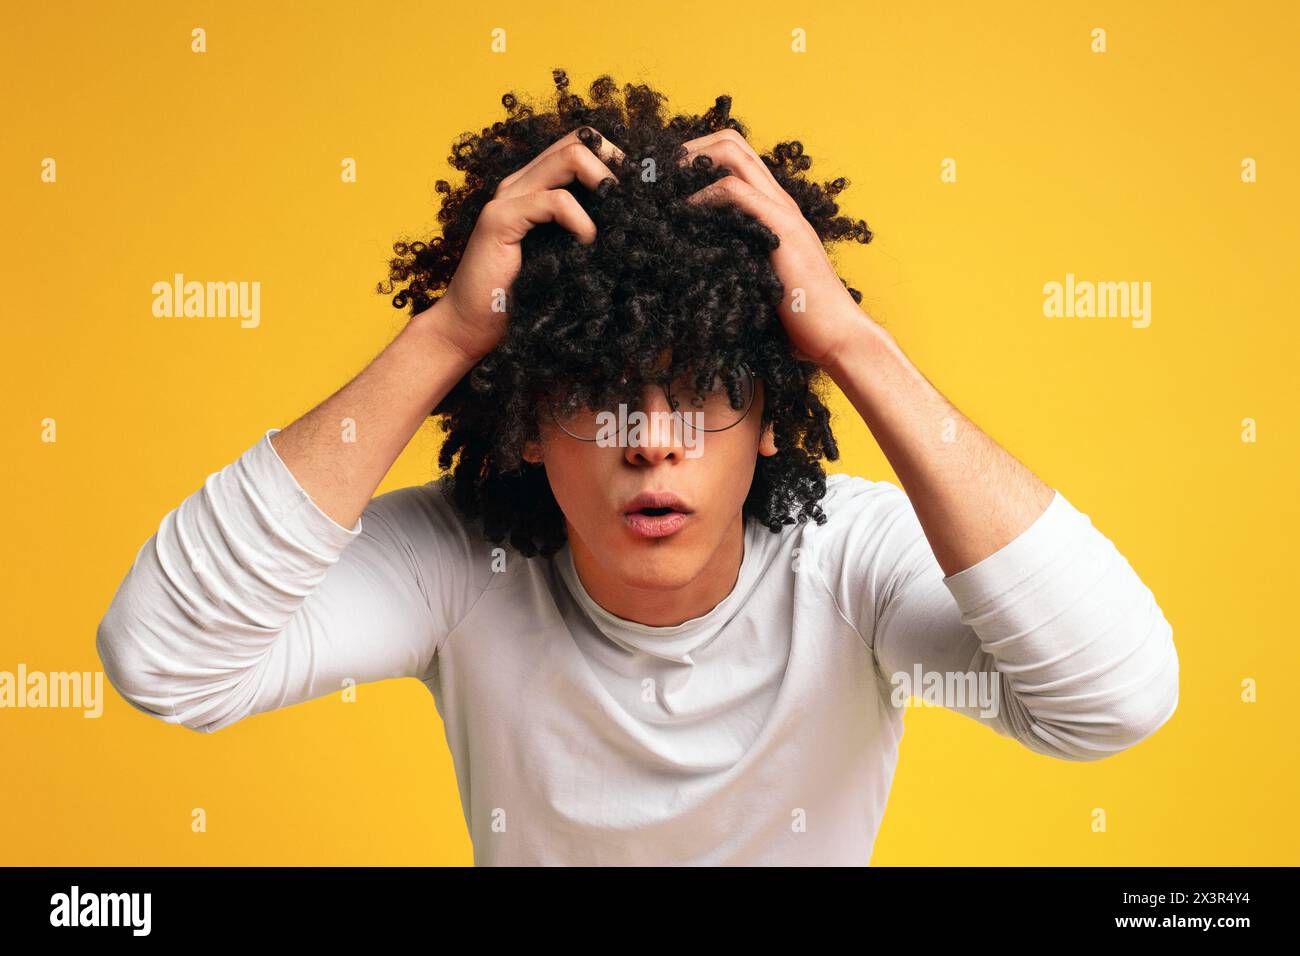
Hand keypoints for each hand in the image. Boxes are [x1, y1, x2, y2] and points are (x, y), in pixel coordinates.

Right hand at [434, 127, 625, 361]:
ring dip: (605, 183)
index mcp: (537, 185)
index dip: (617, 159)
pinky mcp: (500, 219)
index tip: (641, 192)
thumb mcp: (568, 257)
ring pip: (572, 156)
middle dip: (618, 164)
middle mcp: (522, 182)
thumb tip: (636, 223)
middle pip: (581, 139)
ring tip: (617, 220)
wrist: (473, 327)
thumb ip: (590, 233)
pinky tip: (589, 244)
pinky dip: (583, 221)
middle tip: (635, 202)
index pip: (582, 144)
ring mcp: (509, 196)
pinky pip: (555, 201)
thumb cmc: (523, 298)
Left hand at [679, 129, 869, 366]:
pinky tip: (684, 212)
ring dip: (692, 162)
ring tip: (664, 185)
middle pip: (732, 142)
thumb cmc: (799, 317)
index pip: (737, 157)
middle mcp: (779, 200)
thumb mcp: (757, 279)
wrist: (836, 334)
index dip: (700, 157)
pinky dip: (704, 195)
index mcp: (774, 208)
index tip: (667, 180)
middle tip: (659, 173)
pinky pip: (735, 191)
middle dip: (689, 148)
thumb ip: (736, 260)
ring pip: (734, 154)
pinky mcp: (781, 227)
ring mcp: (782, 210)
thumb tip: (696, 266)